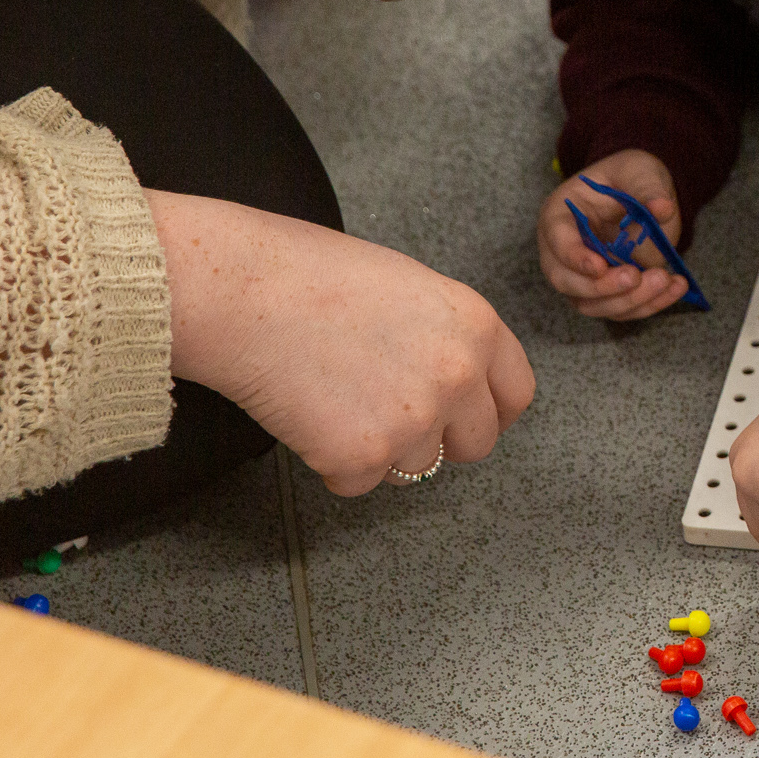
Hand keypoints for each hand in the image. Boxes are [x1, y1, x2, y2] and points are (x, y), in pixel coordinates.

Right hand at [153, 190, 536, 494]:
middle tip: (385, 409)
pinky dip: (329, 461)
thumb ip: (445, 337)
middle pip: (475, 444)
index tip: (463, 417)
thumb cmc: (309, 275)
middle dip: (437, 438)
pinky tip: (306, 412)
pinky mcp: (362, 457)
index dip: (486, 410)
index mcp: (477, 325)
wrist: (242, 291)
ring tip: (334, 394)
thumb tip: (455, 379)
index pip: (516, 395)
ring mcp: (414, 420)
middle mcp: (458, 375)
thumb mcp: (410, 288)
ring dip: (378, 448)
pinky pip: (356, 482)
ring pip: (414, 468)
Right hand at [534, 149, 690, 319]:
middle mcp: (562, 251)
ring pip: (592, 304)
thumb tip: (662, 208)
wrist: (640, 192)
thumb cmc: (628, 177)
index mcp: (560, 215)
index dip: (574, 257)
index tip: (599, 266)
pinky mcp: (606, 292)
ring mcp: (582, 276)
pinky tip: (675, 288)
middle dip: (601, 287)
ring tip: (665, 280)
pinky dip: (648, 304)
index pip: (556, 240)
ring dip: (629, 301)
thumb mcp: (638, 170)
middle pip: (567, 281)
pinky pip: (620, 309)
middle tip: (635, 277)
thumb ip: (648, 187)